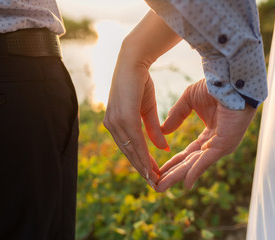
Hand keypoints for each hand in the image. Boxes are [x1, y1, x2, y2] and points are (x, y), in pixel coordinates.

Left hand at [103, 11, 180, 187]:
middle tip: (154, 182)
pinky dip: (142, 154)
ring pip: (131, 149)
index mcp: (116, 123)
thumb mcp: (147, 110)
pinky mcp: (122, 116)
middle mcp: (112, 125)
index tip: (152, 174)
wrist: (134, 62)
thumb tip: (162, 148)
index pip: (129, 148)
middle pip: (128, 152)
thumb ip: (152, 129)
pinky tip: (150, 166)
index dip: (140, 162)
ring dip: (142, 166)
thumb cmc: (140, 83)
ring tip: (154, 179)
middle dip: (141, 169)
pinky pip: (134, 140)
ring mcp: (115, 121)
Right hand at [156, 79, 256, 191]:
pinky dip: (195, 172)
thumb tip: (164, 130)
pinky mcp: (224, 144)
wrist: (229, 78)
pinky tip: (185, 183)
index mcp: (209, 135)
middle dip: (172, 175)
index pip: (188, 154)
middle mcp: (214, 143)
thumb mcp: (189, 100)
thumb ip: (177, 115)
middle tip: (156, 186)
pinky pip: (207, 160)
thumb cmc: (214, 86)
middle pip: (189, 163)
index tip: (158, 171)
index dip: (173, 162)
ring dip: (178, 176)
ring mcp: (220, 146)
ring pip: (195, 165)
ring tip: (161, 187)